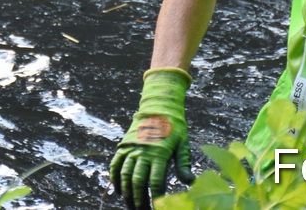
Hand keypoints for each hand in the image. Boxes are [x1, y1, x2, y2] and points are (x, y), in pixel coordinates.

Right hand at [110, 67, 193, 208]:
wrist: (158, 106)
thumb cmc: (174, 127)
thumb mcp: (183, 144)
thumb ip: (184, 164)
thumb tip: (190, 182)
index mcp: (159, 153)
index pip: (156, 181)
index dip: (156, 197)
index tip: (157, 207)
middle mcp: (143, 152)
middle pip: (139, 181)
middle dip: (139, 199)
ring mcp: (132, 148)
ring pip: (125, 174)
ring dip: (126, 192)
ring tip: (130, 205)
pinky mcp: (124, 145)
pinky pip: (116, 164)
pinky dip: (115, 177)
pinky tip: (118, 190)